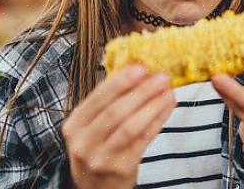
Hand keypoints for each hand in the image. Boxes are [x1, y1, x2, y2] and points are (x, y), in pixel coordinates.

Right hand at [63, 65, 175, 188]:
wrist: (96, 187)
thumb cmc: (98, 147)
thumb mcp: (92, 126)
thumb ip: (109, 102)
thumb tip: (140, 71)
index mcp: (75, 124)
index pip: (97, 98)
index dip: (120, 81)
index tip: (141, 67)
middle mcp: (84, 142)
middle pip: (115, 112)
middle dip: (141, 92)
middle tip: (161, 76)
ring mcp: (101, 157)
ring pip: (131, 127)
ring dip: (153, 106)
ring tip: (169, 91)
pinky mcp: (121, 168)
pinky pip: (143, 140)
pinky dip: (158, 120)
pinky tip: (168, 106)